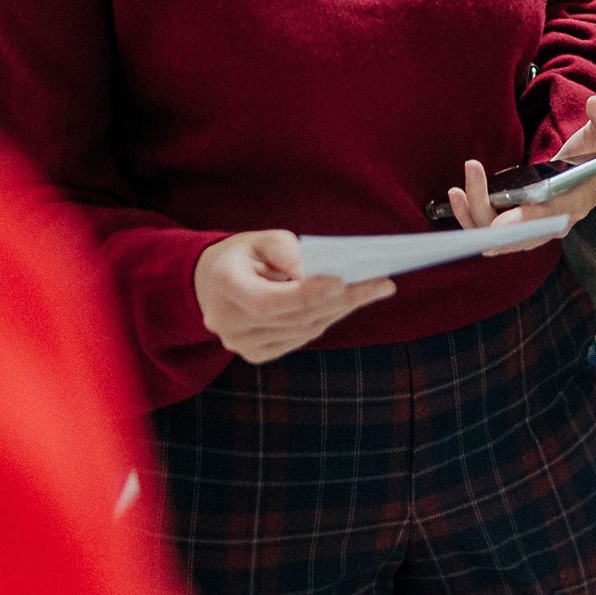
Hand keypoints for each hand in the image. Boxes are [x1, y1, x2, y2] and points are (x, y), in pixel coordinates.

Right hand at [193, 231, 394, 363]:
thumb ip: (289, 253)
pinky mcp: (255, 354)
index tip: (343, 281)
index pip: (268, 301)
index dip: (307, 295)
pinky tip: (348, 304)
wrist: (213, 282)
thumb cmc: (246, 254)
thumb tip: (320, 274)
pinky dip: (326, 321)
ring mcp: (240, 343)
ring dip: (341, 310)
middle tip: (382, 284)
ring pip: (303, 330)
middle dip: (342, 299)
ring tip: (374, 291)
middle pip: (294, 317)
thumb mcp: (264, 240)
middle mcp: (227, 321)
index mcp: (225, 286)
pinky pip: (299, 339)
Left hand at [446, 95, 595, 252]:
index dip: (522, 222)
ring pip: (497, 237)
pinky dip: (472, 219)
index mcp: (574, 203)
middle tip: (472, 171)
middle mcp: (552, 224)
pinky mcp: (518, 226)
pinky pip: (491, 232)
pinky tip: (458, 198)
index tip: (498, 224)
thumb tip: (595, 105)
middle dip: (485, 211)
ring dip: (473, 216)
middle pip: (514, 233)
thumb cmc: (593, 156)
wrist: (589, 176)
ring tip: (456, 190)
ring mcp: (534, 230)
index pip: (547, 218)